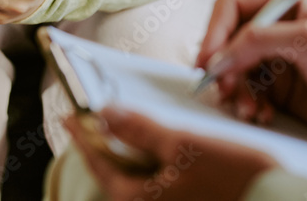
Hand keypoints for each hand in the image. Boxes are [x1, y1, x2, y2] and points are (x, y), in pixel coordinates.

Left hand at [64, 107, 276, 200]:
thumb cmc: (235, 177)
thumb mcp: (184, 144)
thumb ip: (141, 130)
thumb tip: (105, 114)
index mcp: (141, 199)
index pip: (101, 164)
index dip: (85, 136)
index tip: (71, 117)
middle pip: (120, 175)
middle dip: (111, 146)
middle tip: (102, 121)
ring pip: (143, 180)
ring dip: (138, 153)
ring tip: (137, 128)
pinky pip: (164, 184)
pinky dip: (159, 164)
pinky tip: (170, 147)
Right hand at [196, 0, 306, 144]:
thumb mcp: (306, 42)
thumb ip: (258, 40)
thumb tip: (218, 57)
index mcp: (286, 2)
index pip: (232, 7)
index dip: (215, 33)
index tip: (208, 61)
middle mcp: (278, 26)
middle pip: (228, 40)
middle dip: (224, 68)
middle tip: (225, 91)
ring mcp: (277, 56)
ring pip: (235, 70)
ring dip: (236, 91)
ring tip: (249, 110)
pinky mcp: (279, 85)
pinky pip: (248, 91)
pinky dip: (249, 104)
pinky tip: (263, 115)